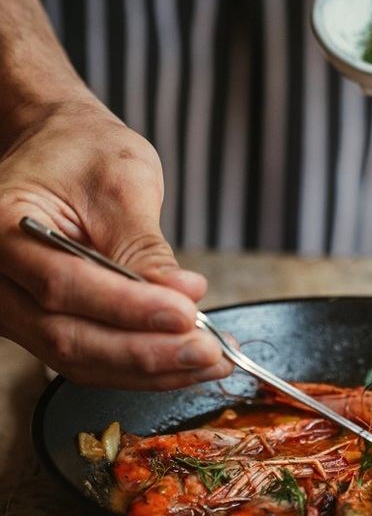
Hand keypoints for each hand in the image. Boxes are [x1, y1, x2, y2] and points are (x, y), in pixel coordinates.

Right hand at [0, 98, 232, 388]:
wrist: (59, 146)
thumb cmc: (83, 151)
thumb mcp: (121, 181)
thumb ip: (143, 246)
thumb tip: (180, 298)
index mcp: (0, 227)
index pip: (63, 284)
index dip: (127, 308)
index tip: (185, 315)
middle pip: (66, 336)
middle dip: (145, 352)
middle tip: (207, 351)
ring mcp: (12, 308)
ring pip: (77, 359)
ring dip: (148, 369)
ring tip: (208, 361)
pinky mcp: (39, 325)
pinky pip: (86, 358)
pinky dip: (138, 366)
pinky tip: (184, 361)